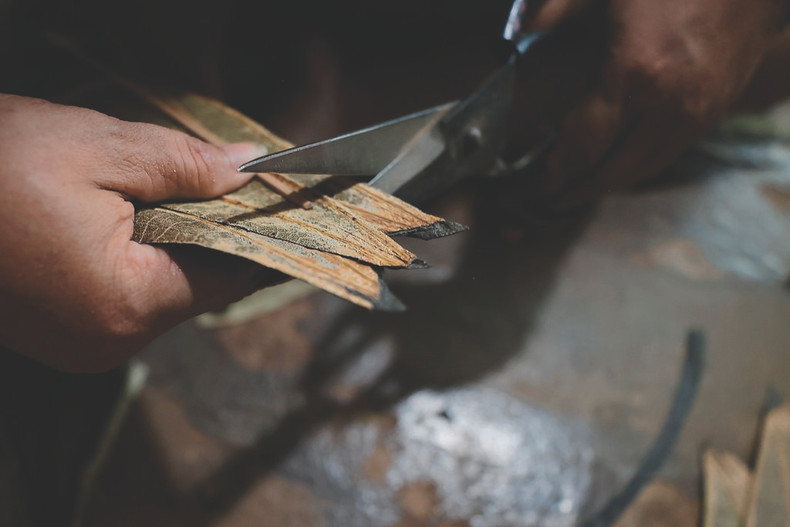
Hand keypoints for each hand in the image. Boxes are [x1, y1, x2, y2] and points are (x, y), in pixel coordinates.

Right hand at [0, 94, 261, 371]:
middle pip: (198, 288)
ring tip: (169, 195)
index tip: (281, 206)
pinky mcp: (59, 333)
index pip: (229, 279)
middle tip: (224, 185)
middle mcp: (108, 341)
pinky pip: (125, 296)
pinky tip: (131, 219)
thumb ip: (184, 166)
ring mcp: (80, 344)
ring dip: (175, 245)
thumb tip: (246, 172)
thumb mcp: (97, 150)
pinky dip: (140, 259)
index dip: (260, 239)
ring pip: (162, 291)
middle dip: (215, 236)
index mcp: (126, 305)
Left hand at [524, 0, 788, 209]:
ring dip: (607, 186)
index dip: (558, 170)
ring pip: (642, 170)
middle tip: (550, 202)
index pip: (585, 143)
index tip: (538, 184)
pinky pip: (667, 156)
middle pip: (613, 170)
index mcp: (635, 74)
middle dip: (578, 191)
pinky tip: (616, 168)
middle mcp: (667, 106)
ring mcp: (695, 116)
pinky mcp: (713, 116)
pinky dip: (636, 169)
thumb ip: (558, 7)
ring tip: (577, 193)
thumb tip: (517, 30)